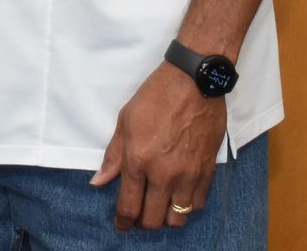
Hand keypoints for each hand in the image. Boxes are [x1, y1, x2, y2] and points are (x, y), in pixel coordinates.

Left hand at [89, 63, 226, 231]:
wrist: (194, 81)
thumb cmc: (156, 96)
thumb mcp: (126, 121)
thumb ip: (113, 156)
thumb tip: (99, 182)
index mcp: (139, 160)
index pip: (129, 206)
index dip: (123, 222)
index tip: (121, 226)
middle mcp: (164, 173)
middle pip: (153, 220)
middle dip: (143, 223)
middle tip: (139, 216)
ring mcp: (188, 174)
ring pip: (178, 218)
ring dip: (166, 219)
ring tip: (159, 209)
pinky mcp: (207, 170)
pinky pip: (197, 204)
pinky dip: (187, 207)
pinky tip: (178, 198)